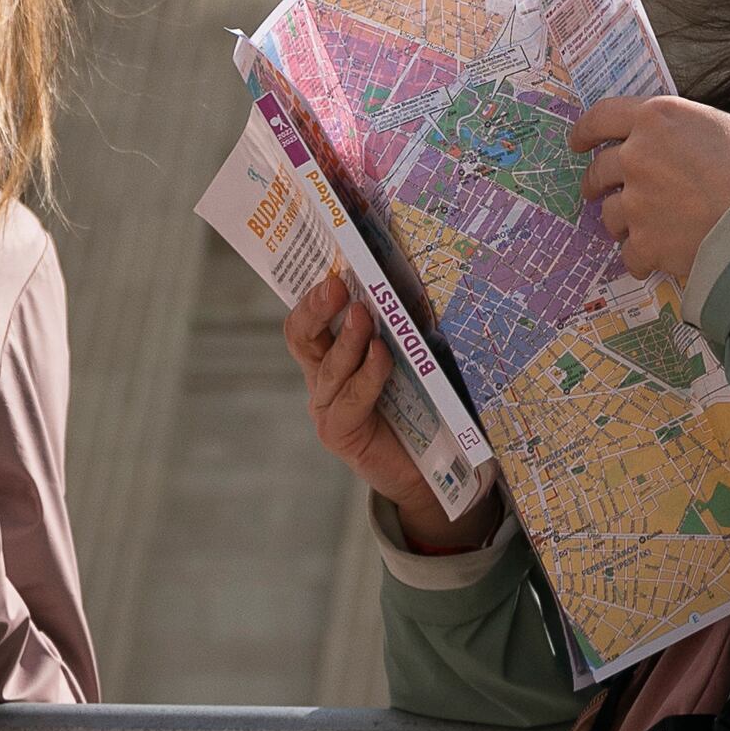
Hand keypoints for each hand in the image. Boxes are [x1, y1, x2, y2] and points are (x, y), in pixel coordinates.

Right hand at [285, 275, 494, 555]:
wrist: (427, 469)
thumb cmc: (419, 406)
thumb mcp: (408, 360)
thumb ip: (400, 330)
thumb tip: (412, 282)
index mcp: (331, 355)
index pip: (309, 319)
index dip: (312, 291)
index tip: (334, 261)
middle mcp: (322, 378)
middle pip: (301, 336)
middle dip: (315, 307)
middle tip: (336, 284)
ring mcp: (327, 407)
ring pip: (328, 366)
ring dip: (347, 337)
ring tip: (364, 314)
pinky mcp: (339, 432)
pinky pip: (350, 398)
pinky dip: (366, 373)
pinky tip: (381, 355)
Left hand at [571, 95, 729, 297]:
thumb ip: (703, 133)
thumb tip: (702, 144)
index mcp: (659, 118)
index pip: (602, 117)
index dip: (586, 130)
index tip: (579, 142)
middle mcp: (638, 156)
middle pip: (599, 169)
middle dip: (596, 182)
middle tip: (599, 191)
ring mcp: (637, 201)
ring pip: (609, 214)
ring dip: (622, 221)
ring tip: (642, 229)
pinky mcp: (645, 242)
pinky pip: (629, 253)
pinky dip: (641, 257)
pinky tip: (657, 258)